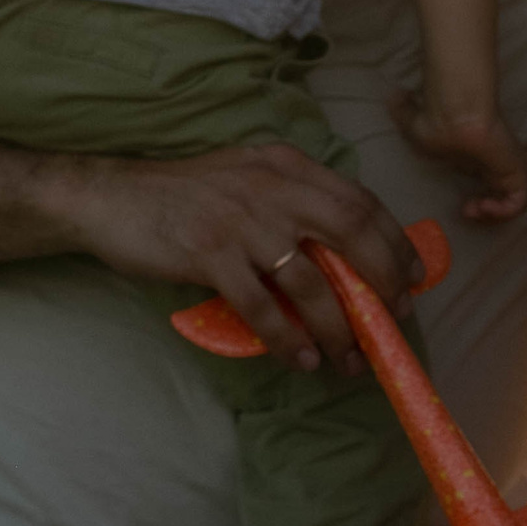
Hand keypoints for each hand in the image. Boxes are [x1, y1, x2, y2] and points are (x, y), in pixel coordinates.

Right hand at [41, 141, 423, 376]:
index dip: (394, 240)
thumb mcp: (245, 178)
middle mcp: (271, 186)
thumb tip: (343, 251)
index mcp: (285, 165)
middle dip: (382, 281)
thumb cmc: (183, 195)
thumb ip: (290, 200)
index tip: (414, 276)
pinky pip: (262, 307)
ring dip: (337, 326)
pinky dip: (288, 339)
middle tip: (395, 318)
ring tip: (349, 359)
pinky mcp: (209, 253)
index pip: (358, 199)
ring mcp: (241, 220)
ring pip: (310, 281)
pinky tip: (302, 360)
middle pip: (350, 233)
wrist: (112, 198)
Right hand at [388, 88, 526, 221]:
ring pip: (511, 202)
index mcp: (477, 156)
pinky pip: (520, 202)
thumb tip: (393, 95)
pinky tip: (483, 208)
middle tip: (466, 211)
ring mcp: (506, 167)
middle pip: (499, 196)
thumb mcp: (413, 122)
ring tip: (474, 210)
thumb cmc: (434, 121)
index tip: (460, 206)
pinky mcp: (516, 172)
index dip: (477, 203)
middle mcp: (494, 163)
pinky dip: (503, 213)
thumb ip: (405, 112)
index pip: (485, 184)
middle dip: (484, 212)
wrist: (453, 118)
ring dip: (493, 216)